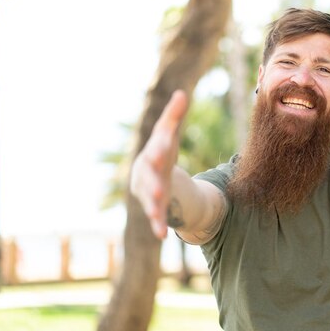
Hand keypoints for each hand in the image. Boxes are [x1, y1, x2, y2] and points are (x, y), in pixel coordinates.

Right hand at [130, 90, 188, 238]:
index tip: (161, 151)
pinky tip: (162, 236)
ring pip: (150, 201)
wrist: (150, 173)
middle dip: (153, 185)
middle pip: (150, 179)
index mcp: (153, 153)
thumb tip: (182, 94)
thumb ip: (174, 116)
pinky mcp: (154, 207)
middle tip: (160, 191)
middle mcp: (147, 174)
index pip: (157, 150)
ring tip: (158, 218)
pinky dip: (158, 226)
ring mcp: (149, 192)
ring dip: (154, 209)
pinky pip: (155, 217)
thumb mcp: (168, 134)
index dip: (158, 151)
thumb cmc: (162, 150)